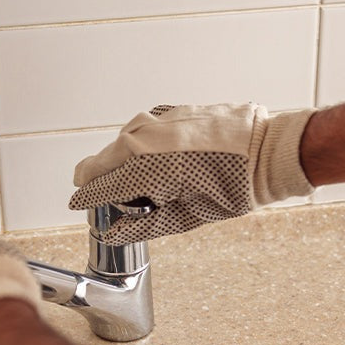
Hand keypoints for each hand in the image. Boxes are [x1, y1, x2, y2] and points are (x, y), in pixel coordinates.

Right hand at [68, 104, 315, 243]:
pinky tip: (157, 160)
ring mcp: (156, 121)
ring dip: (120, 162)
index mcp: (143, 168)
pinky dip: (141, 146)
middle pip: (102, 161)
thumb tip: (114, 233)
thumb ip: (144, 226)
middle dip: (98, 179)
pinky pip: (143, 131)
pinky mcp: (171, 111)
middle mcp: (143, 139)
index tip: (77, 204)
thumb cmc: (233, 187)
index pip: (98, 185)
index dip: (85, 198)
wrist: (267, 150)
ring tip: (135, 182)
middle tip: (101, 194)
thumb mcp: (187, 217)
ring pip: (121, 143)